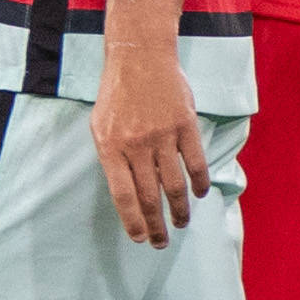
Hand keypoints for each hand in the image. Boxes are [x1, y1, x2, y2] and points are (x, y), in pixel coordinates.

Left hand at [89, 46, 206, 248]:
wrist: (140, 57)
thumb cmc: (117, 94)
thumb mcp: (100, 125)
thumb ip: (111, 157)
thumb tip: (124, 192)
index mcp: (110, 147)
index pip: (123, 195)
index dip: (132, 221)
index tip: (140, 239)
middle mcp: (136, 145)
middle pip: (149, 196)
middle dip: (156, 224)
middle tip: (161, 242)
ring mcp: (162, 136)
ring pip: (174, 184)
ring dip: (179, 209)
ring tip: (181, 223)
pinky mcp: (185, 126)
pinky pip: (194, 162)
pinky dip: (198, 182)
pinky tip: (198, 194)